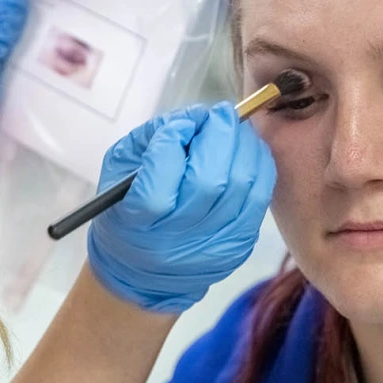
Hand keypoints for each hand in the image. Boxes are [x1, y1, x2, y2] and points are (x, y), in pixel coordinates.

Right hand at [86, 102, 275, 313]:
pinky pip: (260, 198)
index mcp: (134, 221)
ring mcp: (209, 247)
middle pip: (210, 181)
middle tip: (221, 114)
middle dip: (220, 136)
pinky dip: (258, 166)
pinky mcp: (236, 247)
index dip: (172, 143)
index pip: (158, 181)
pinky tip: (248, 152)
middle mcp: (172, 241)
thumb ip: (153, 138)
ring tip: (234, 129)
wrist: (144, 268)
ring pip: (242, 185)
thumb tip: (196, 118)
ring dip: (244, 146)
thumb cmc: (128, 205)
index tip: (181, 125)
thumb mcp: (121, 169)